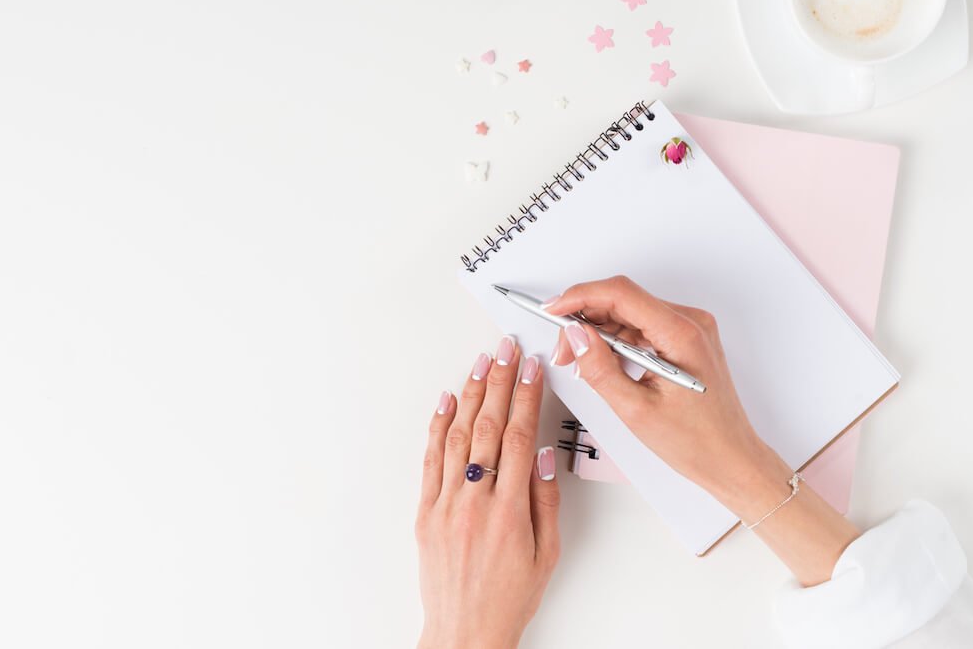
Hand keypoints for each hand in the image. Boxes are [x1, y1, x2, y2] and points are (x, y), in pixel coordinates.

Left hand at [416, 337, 559, 648]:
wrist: (465, 630)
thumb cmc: (508, 597)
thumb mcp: (547, 553)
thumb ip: (546, 501)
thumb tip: (545, 455)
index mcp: (510, 511)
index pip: (519, 437)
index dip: (525, 396)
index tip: (530, 368)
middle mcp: (474, 502)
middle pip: (487, 427)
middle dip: (499, 382)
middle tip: (505, 351)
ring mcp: (445, 505)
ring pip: (457, 436)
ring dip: (470, 394)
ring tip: (481, 364)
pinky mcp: (425, 512)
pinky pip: (430, 460)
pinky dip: (438, 426)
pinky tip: (447, 401)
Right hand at [545, 276, 778, 512]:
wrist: (731, 459)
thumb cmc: (697, 442)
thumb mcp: (636, 410)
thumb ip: (600, 369)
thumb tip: (575, 336)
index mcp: (681, 334)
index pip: (621, 294)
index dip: (580, 296)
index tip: (553, 309)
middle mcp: (690, 323)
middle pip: (623, 300)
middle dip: (585, 320)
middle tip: (564, 351)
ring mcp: (689, 329)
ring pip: (630, 313)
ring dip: (599, 332)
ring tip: (580, 363)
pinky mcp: (685, 340)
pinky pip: (642, 326)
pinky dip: (617, 340)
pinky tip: (604, 363)